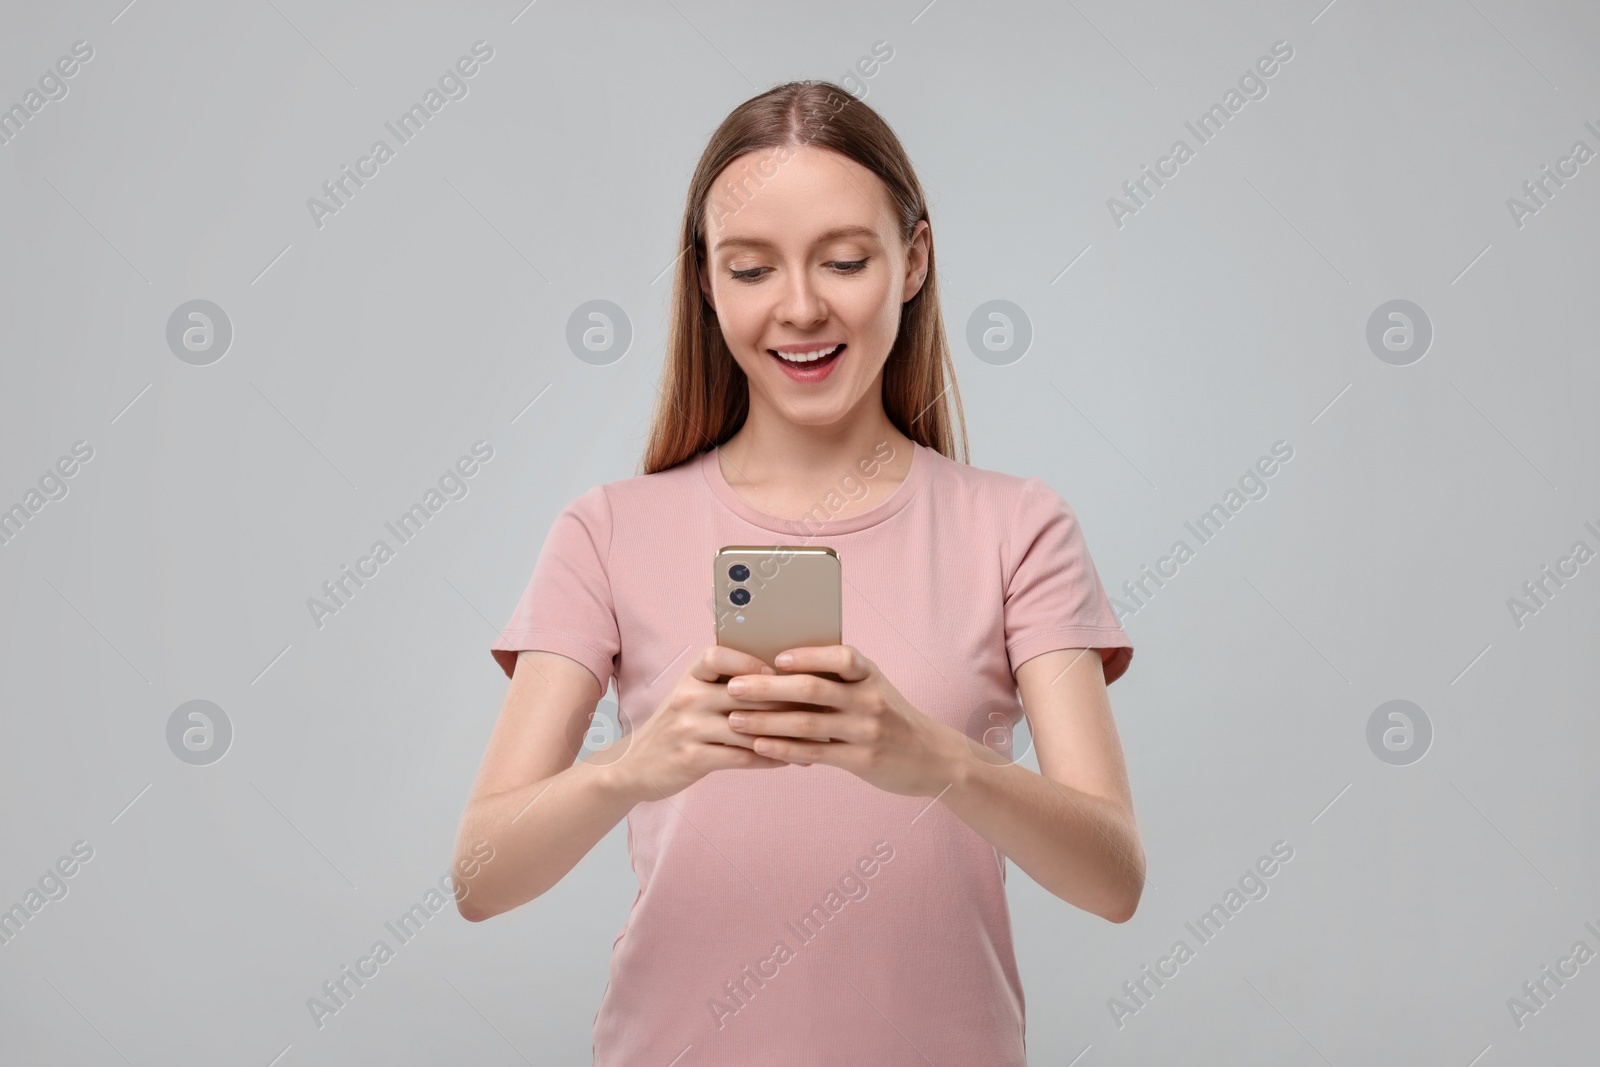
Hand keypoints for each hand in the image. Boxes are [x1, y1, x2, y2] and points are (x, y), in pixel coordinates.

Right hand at [601, 644, 804, 803]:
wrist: (637, 766)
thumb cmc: (680, 727)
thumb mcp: (693, 696)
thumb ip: (727, 685)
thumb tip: (783, 674)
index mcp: (691, 677)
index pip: (718, 655)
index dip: (753, 661)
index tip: (784, 671)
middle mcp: (688, 697)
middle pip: (744, 693)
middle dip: (787, 699)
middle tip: (822, 705)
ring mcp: (688, 728)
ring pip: (748, 727)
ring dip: (785, 734)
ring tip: (815, 737)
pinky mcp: (691, 758)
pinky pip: (740, 757)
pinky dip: (769, 758)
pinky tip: (790, 760)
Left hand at [723, 645, 971, 798]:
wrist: (931, 755)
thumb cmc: (889, 715)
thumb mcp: (871, 687)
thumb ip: (837, 677)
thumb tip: (779, 663)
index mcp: (869, 674)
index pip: (840, 656)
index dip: (807, 655)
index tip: (774, 657)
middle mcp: (869, 699)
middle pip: (813, 689)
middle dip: (768, 687)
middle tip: (734, 687)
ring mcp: (866, 731)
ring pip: (808, 724)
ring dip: (767, 721)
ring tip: (735, 719)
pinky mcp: (861, 760)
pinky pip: (815, 753)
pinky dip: (784, 749)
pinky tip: (759, 747)